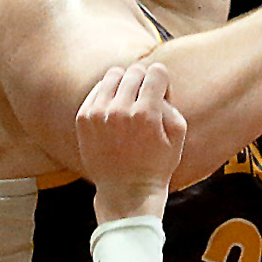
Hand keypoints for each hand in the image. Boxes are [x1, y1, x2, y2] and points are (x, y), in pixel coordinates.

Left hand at [77, 62, 186, 220]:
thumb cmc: (157, 163)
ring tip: (128, 105)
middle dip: (144, 83)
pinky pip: (97, 89)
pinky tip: (114, 114)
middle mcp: (119, 110)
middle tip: (144, 104)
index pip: (157, 71)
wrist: (126, 191)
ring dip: (124, 85)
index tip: (160, 98)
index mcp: (146, 114)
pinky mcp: (83, 117)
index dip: (162, 82)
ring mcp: (98, 113)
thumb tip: (153, 83)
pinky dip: (108, 96)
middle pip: (135, 71)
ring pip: (113, 75)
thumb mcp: (178, 134)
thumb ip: (170, 101)